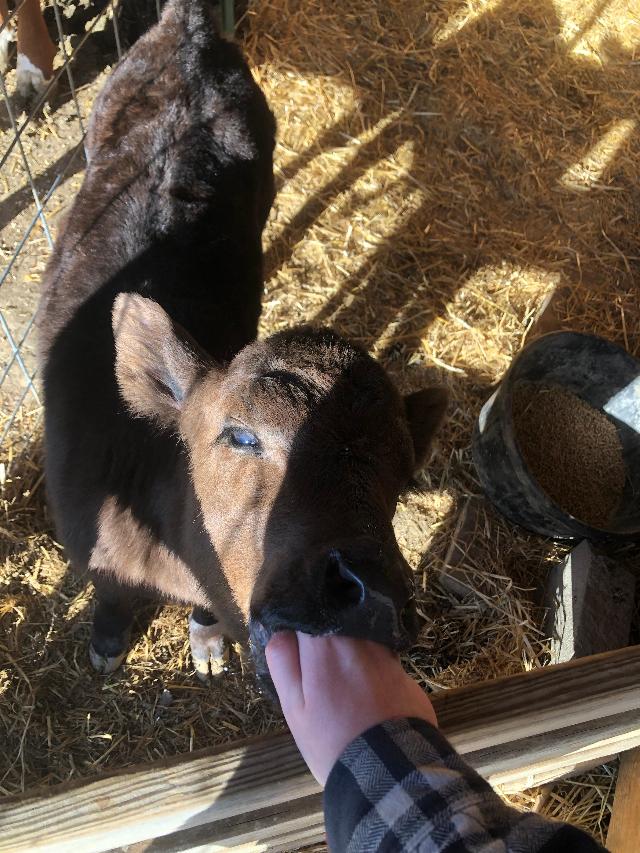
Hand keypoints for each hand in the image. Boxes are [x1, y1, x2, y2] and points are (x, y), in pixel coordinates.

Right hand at [266, 631, 436, 784]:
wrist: (390, 771)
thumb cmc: (332, 740)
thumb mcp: (295, 709)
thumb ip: (284, 663)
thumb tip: (282, 629)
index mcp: (323, 644)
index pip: (308, 609)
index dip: (301, 617)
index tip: (296, 638)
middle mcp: (356, 637)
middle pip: (335, 616)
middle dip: (324, 630)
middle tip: (316, 662)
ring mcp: (384, 650)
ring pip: (358, 633)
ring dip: (348, 644)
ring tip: (340, 676)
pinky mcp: (403, 667)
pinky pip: (380, 652)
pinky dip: (369, 661)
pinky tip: (363, 685)